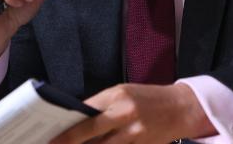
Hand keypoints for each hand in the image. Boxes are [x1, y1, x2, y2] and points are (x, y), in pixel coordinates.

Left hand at [51, 83, 214, 143]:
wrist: (180, 108)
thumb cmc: (146, 98)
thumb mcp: (122, 93)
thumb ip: (100, 106)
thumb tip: (76, 121)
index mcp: (117, 96)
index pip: (86, 115)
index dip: (68, 131)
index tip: (52, 139)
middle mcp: (126, 114)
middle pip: (92, 135)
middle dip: (72, 143)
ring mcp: (136, 134)